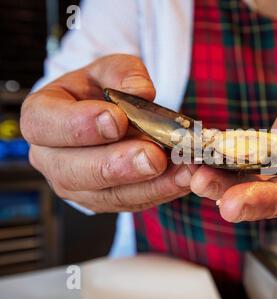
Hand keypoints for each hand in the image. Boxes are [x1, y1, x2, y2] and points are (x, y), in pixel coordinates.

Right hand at [21, 54, 195, 212]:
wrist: (105, 114)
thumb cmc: (100, 92)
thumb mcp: (109, 69)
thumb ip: (123, 73)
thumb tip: (141, 91)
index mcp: (41, 117)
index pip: (47, 124)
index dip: (81, 125)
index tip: (117, 120)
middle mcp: (51, 158)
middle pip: (75, 171)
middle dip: (119, 165)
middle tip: (153, 156)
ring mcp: (76, 185)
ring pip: (107, 195)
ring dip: (149, 185)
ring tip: (182, 170)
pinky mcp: (103, 200)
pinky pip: (131, 202)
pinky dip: (161, 192)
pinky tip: (184, 178)